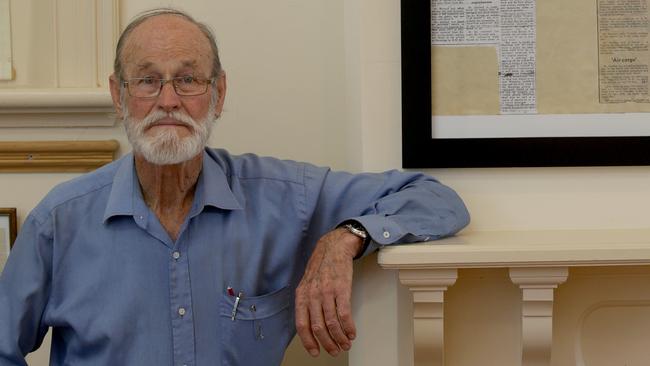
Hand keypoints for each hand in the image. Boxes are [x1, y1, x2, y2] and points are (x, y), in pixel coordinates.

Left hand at [295, 228, 362, 356]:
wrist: (334, 247)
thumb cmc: (321, 266)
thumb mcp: (307, 284)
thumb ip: (307, 303)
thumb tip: (311, 327)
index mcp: (302, 295)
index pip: (302, 325)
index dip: (308, 341)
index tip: (315, 351)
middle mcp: (313, 294)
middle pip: (318, 327)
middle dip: (328, 343)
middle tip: (335, 350)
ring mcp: (327, 291)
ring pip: (332, 323)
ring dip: (340, 338)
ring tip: (345, 344)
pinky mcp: (342, 288)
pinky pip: (344, 314)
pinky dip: (349, 327)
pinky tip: (352, 332)